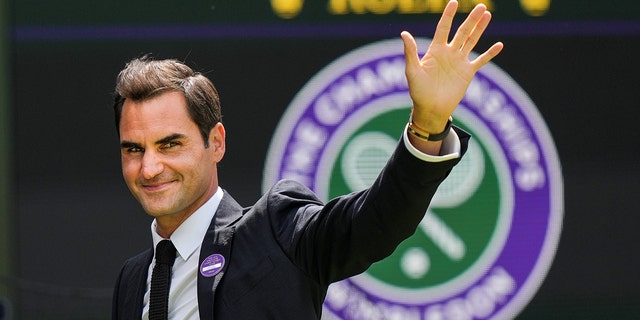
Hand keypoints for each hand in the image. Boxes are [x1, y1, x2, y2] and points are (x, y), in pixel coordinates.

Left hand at [402, 0, 503, 133]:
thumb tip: (404, 33)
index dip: (448, 15)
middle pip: (462, 32)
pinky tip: (499, 45)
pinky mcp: (467, 73)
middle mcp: (449, 53)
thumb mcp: (412, 70)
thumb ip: (410, 52)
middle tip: (481, 6)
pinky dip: (490, 53)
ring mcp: (459, 62)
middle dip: (471, 19)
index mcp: (435, 50)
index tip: (454, 2)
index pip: (443, 28)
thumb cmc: (418, 91)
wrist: (430, 109)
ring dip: (480, 29)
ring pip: (472, 41)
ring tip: (487, 15)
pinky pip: (481, 61)